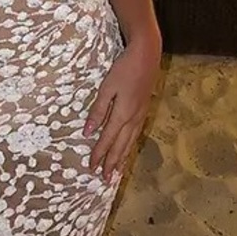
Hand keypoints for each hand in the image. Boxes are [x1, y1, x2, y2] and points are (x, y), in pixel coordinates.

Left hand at [85, 39, 160, 182]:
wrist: (147, 56)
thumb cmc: (124, 69)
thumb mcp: (106, 88)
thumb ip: (98, 110)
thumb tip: (89, 131)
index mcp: (123, 114)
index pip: (108, 139)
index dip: (99, 154)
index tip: (91, 167)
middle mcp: (133, 119)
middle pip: (121, 146)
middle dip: (112, 163)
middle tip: (105, 179)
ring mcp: (140, 115)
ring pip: (130, 142)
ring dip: (122, 158)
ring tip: (117, 171)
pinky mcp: (143, 110)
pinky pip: (135, 134)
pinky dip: (130, 146)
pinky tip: (127, 149)